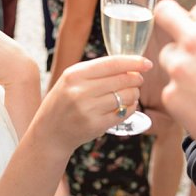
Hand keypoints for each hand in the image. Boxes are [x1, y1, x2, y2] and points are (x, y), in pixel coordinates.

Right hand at [37, 55, 151, 148]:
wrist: (49, 132)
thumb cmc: (64, 101)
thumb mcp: (71, 80)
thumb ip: (96, 71)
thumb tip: (130, 66)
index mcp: (74, 75)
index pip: (111, 64)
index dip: (133, 62)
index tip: (147, 63)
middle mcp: (80, 91)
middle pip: (121, 80)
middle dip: (136, 78)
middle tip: (139, 79)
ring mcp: (88, 110)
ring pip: (125, 96)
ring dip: (134, 94)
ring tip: (131, 94)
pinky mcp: (96, 125)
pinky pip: (123, 113)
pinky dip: (131, 108)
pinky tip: (128, 106)